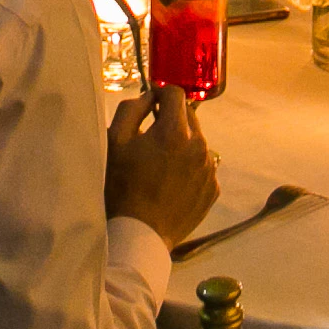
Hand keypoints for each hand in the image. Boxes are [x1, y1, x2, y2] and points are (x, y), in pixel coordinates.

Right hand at [105, 88, 219, 245]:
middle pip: (189, 116)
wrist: (139, 235)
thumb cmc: (122, 187)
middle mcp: (199, 146)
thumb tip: (150, 97)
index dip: (161, 93)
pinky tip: (171, 182)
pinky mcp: (213, 189)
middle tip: (152, 136)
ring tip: (161, 165)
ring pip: (197, 142)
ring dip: (182, 144)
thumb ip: (131, 109)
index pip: (176, 93)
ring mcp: (209, 169)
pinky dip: (190, 167)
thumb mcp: (115, 141)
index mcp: (175, 131)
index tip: (151, 103)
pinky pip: (203, 166)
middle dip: (172, 119)